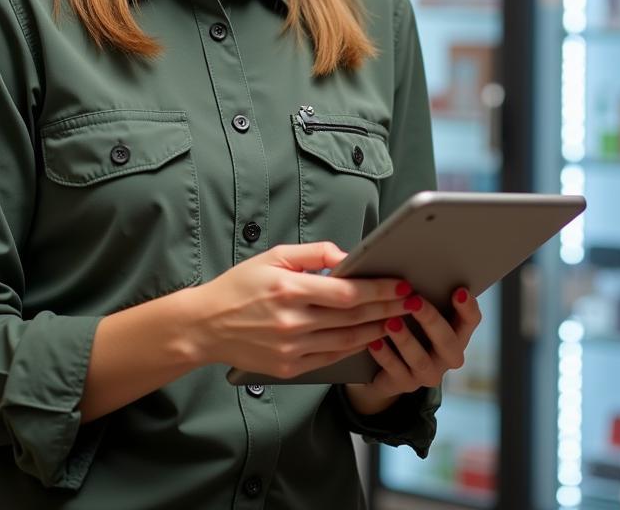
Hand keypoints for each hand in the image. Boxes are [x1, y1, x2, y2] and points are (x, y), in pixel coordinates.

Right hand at [193, 242, 410, 379]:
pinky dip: (354, 348)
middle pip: (352, 317)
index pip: (346, 292)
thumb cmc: (241, 285)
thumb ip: (314, 253)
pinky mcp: (288, 367)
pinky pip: (330, 357)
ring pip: (346, 340)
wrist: (206, 325)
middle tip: (413, 300)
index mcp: (289, 288)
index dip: (378, 290)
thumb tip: (347, 256)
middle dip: (388, 308)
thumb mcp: (274, 255)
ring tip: (399, 319)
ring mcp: (291, 348)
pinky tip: (369, 337)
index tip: (400, 284)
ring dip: (377, 330)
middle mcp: (292, 321)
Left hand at [344, 286, 481, 412]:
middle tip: (414, 301)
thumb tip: (410, 264)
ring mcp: (428, 373)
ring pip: (421, 359)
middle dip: (431, 319)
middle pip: (448, 341)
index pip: (471, 321)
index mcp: (457, 333)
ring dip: (406, 340)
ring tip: (390, 322)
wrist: (389, 367)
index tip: (458, 290)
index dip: (468, 307)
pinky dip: (385, 356)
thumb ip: (422, 293)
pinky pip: (396, 372)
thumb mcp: (419, 311)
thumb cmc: (409, 325)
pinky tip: (374, 342)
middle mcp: (448, 355)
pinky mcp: (406, 385)